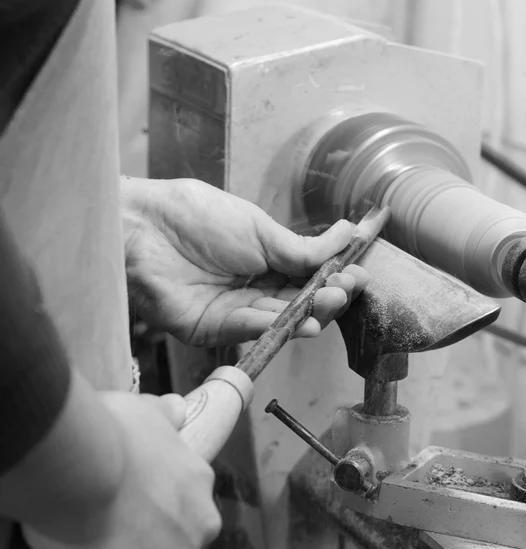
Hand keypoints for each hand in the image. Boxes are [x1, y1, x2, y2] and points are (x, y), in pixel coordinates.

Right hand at [23, 386, 220, 548]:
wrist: (85, 472)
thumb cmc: (110, 436)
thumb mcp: (141, 413)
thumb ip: (162, 416)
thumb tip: (179, 409)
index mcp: (199, 485)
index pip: (182, 509)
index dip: (152, 513)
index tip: (123, 511)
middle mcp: (200, 529)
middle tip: (101, 540)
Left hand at [121, 176, 368, 345]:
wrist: (143, 227)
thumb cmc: (195, 217)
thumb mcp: (260, 228)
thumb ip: (303, 246)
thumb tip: (347, 233)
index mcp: (263, 261)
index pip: (308, 278)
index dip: (334, 278)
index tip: (359, 273)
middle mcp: (250, 290)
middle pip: (298, 304)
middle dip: (327, 299)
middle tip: (346, 289)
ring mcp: (231, 313)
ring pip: (279, 321)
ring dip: (309, 315)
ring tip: (331, 302)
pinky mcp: (210, 331)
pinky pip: (248, 331)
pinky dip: (276, 326)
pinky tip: (300, 319)